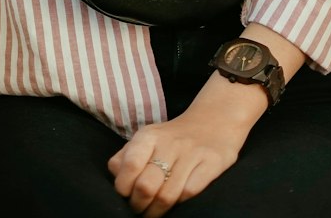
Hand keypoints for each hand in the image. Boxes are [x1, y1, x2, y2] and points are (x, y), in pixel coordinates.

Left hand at [107, 110, 243, 214]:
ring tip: (153, 212)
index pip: (128, 166)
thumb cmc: (173, 138)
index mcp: (149, 136)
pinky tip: (176, 202)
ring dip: (156, 211)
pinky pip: (190, 193)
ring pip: (167, 196)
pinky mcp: (211, 163)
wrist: (215, 121)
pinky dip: (179, 203)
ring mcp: (191, 153)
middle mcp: (169, 142)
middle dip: (139, 205)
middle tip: (140, 209)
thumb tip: (115, 175)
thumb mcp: (147, 139)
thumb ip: (127, 156)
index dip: (124, 188)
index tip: (127, 195)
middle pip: (146, 186)